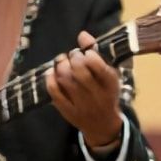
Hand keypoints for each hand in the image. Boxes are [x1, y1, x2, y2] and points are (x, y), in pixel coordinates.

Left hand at [47, 31, 124, 151]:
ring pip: (66, 81)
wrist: (103, 125)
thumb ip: (97, 54)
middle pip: (80, 73)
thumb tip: (82, 34)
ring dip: (60, 66)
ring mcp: (82, 105)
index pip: (99, 67)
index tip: (86, 53)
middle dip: (73, 59)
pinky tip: (51, 72)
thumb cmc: (106, 94)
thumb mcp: (109, 75)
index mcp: (110, 85)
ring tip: (62, 61)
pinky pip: (55, 93)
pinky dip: (50, 79)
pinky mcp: (68, 112)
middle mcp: (97, 96)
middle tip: (72, 56)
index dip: (89, 55)